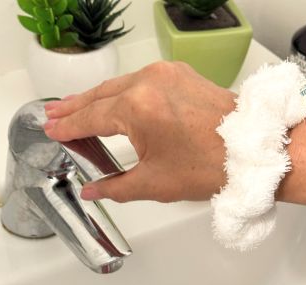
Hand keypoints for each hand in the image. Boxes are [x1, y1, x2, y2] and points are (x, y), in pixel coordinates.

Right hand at [43, 62, 235, 202]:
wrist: (253, 150)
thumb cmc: (211, 166)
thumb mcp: (155, 184)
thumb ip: (115, 187)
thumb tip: (91, 190)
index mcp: (137, 108)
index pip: (91, 118)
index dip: (69, 127)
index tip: (52, 130)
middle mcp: (149, 82)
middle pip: (100, 96)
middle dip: (74, 107)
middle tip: (53, 114)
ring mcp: (166, 74)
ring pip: (118, 85)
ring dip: (96, 98)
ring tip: (74, 107)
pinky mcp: (180, 74)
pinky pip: (140, 81)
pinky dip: (121, 92)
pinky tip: (111, 100)